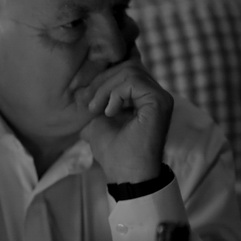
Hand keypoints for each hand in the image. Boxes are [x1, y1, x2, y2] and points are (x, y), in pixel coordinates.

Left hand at [77, 58, 173, 183]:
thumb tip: (81, 88)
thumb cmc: (114, 153)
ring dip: (105, 88)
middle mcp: (154, 94)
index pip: (124, 68)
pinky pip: (133, 80)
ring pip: (128, 70)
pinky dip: (115, 93)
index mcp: (142, 97)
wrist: (127, 175)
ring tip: (97, 110)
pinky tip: (110, 112)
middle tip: (87, 104)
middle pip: (125, 65)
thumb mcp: (97, 121)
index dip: (102, 77)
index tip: (85, 99)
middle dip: (100, 81)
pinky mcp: (160, 101)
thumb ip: (96, 101)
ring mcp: (159, 96)